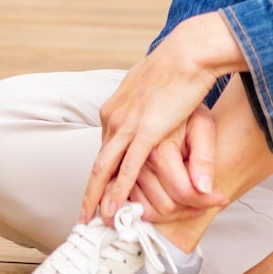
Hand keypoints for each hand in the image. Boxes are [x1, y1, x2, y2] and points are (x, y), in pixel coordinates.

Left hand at [80, 15, 241, 222]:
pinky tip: (113, 208)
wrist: (188, 52)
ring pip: (105, 169)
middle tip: (84, 215)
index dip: (102, 171)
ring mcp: (127, 125)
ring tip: (92, 221)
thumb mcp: (152, 84)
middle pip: (99, 161)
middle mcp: (114, 117)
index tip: (98, 189)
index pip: (105, 146)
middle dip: (91, 191)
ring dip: (97, 198)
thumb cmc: (177, 64)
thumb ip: (145, 102)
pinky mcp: (145, 132)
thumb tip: (147, 106)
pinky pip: (127, 169)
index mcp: (116, 106)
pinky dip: (118, 192)